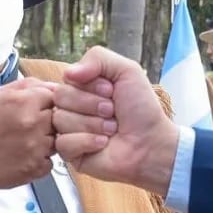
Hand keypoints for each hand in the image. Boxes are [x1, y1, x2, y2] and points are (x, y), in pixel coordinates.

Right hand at [0, 78, 56, 198]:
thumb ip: (29, 85)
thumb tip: (54, 86)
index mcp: (24, 102)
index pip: (55, 96)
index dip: (46, 102)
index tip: (36, 108)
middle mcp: (33, 124)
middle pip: (59, 118)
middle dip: (48, 120)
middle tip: (30, 125)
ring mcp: (35, 148)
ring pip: (57, 140)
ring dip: (46, 140)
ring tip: (26, 140)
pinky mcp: (34, 169)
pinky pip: (50, 161)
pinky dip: (40, 159)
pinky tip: (24, 155)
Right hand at [52, 47, 179, 196]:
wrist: (151, 142)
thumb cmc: (141, 108)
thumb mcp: (126, 70)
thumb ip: (97, 58)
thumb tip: (68, 72)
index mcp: (83, 86)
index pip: (67, 78)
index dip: (90, 84)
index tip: (111, 90)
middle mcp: (73, 107)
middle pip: (60, 97)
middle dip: (91, 104)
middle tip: (112, 111)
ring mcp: (69, 130)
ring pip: (61, 119)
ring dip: (93, 124)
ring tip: (111, 129)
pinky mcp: (70, 153)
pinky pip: (63, 143)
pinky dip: (87, 142)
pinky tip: (103, 143)